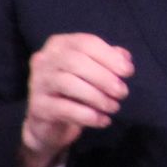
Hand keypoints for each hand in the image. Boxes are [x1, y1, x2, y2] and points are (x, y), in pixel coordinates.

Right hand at [18, 33, 133, 166]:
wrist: (49, 123)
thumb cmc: (74, 92)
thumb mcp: (92, 72)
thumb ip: (108, 61)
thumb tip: (125, 58)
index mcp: (59, 44)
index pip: (86, 43)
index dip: (109, 56)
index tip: (128, 72)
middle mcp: (45, 59)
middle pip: (76, 62)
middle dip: (104, 77)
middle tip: (122, 92)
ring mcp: (37, 82)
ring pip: (68, 83)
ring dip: (97, 96)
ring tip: (114, 107)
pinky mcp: (37, 106)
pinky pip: (64, 108)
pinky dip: (88, 115)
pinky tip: (103, 120)